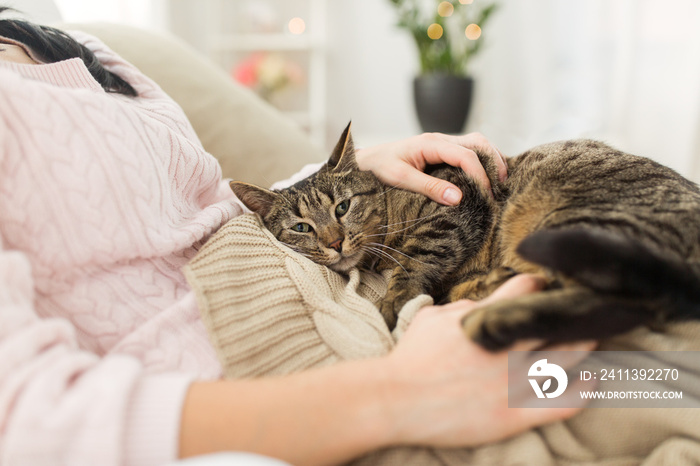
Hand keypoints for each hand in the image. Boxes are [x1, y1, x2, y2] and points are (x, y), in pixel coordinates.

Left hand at [355, 132, 507, 205]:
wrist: (365, 162)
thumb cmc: (379, 168)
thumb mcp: (401, 179)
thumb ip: (429, 187)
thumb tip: (458, 198)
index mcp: (431, 143)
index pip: (466, 155)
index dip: (480, 176)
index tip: (486, 196)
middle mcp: (440, 140)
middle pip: (479, 143)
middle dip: (494, 163)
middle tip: (501, 188)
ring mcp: (442, 144)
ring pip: (477, 144)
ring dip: (491, 161)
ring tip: (500, 184)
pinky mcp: (442, 152)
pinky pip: (469, 152)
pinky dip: (482, 163)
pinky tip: (487, 179)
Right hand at [381, 274, 595, 447]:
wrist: (395, 400)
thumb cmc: (410, 357)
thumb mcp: (431, 318)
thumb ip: (462, 307)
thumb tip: (483, 305)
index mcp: (486, 319)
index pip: (527, 289)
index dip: (540, 286)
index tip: (546, 289)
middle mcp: (507, 347)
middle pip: (559, 322)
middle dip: (575, 313)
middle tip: (585, 311)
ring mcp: (514, 381)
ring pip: (569, 357)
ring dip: (586, 344)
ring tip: (595, 338)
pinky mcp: (515, 414)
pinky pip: (564, 402)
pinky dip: (584, 389)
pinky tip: (594, 380)